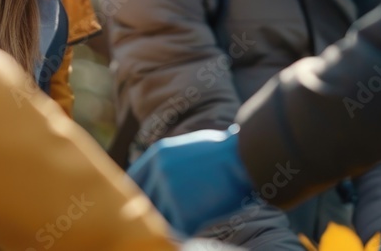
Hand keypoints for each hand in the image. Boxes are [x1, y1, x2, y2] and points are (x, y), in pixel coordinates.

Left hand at [127, 125, 253, 234]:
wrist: (247, 160)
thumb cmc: (222, 154)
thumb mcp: (186, 148)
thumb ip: (164, 164)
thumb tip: (148, 185)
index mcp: (158, 155)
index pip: (132, 182)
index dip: (134, 196)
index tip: (137, 206)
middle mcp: (160, 172)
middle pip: (143, 202)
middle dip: (151, 211)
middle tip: (159, 216)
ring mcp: (171, 193)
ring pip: (158, 217)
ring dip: (168, 221)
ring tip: (179, 221)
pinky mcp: (185, 214)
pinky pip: (175, 230)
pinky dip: (182, 231)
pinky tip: (191, 228)